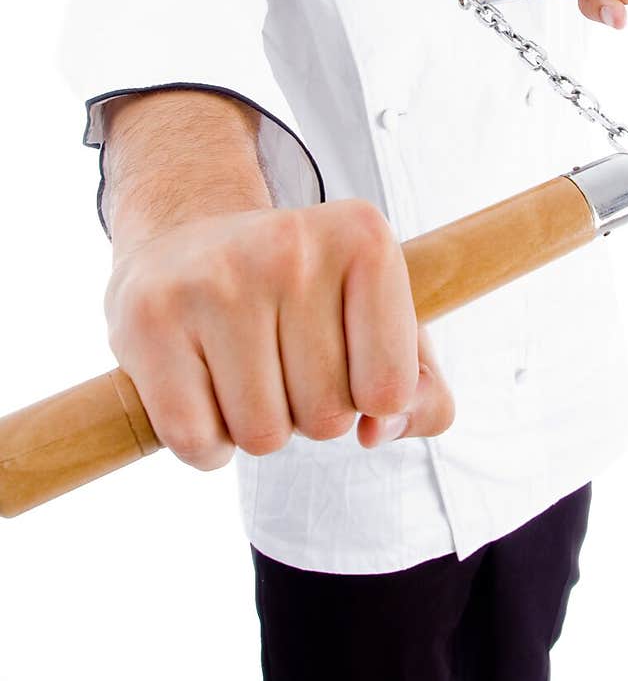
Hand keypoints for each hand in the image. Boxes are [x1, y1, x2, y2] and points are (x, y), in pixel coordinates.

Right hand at [103, 201, 454, 469]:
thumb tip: (377, 431)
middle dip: (307, 411)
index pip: (391, 390)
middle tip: (280, 356)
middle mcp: (293, 245)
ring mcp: (217, 277)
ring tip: (242, 368)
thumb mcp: (384, 327)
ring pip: (262, 437)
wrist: (188, 242)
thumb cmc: (305, 300)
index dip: (367, 399)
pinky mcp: (150, 317)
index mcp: (366, 238)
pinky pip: (197, 442)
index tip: (343, 356)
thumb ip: (423, 393)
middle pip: (327, 418)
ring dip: (254, 428)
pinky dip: (204, 443)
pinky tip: (200, 388)